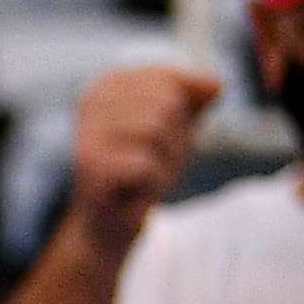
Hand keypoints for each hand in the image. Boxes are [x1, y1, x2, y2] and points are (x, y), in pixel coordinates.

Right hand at [64, 66, 219, 257]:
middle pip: (166, 104)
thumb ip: (196, 97)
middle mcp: (91, 99)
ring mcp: (86, 131)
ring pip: (156, 130)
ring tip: (143, 176)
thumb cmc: (143, 166)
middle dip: (173, 140)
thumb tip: (216, 85)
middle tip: (149, 163)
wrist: (109, 221)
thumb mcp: (176, 125)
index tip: (156, 140)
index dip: (182, 116)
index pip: (171, 82)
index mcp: (110, 83)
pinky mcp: (90, 165)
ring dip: (164, 162)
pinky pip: (145, 164)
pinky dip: (152, 182)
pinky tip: (133, 191)